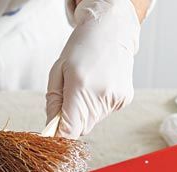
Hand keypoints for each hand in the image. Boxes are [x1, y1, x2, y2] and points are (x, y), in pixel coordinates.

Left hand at [46, 0, 140, 137]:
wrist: (111, 30)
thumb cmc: (80, 49)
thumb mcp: (57, 72)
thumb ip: (53, 104)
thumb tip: (52, 130)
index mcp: (80, 88)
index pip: (69, 131)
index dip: (60, 136)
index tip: (54, 134)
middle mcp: (100, 96)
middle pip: (80, 129)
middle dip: (71, 121)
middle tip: (70, 99)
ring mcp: (115, 99)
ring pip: (92, 122)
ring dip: (84, 112)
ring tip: (87, 87)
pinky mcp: (124, 100)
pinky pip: (103, 114)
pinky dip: (97, 106)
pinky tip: (99, 86)